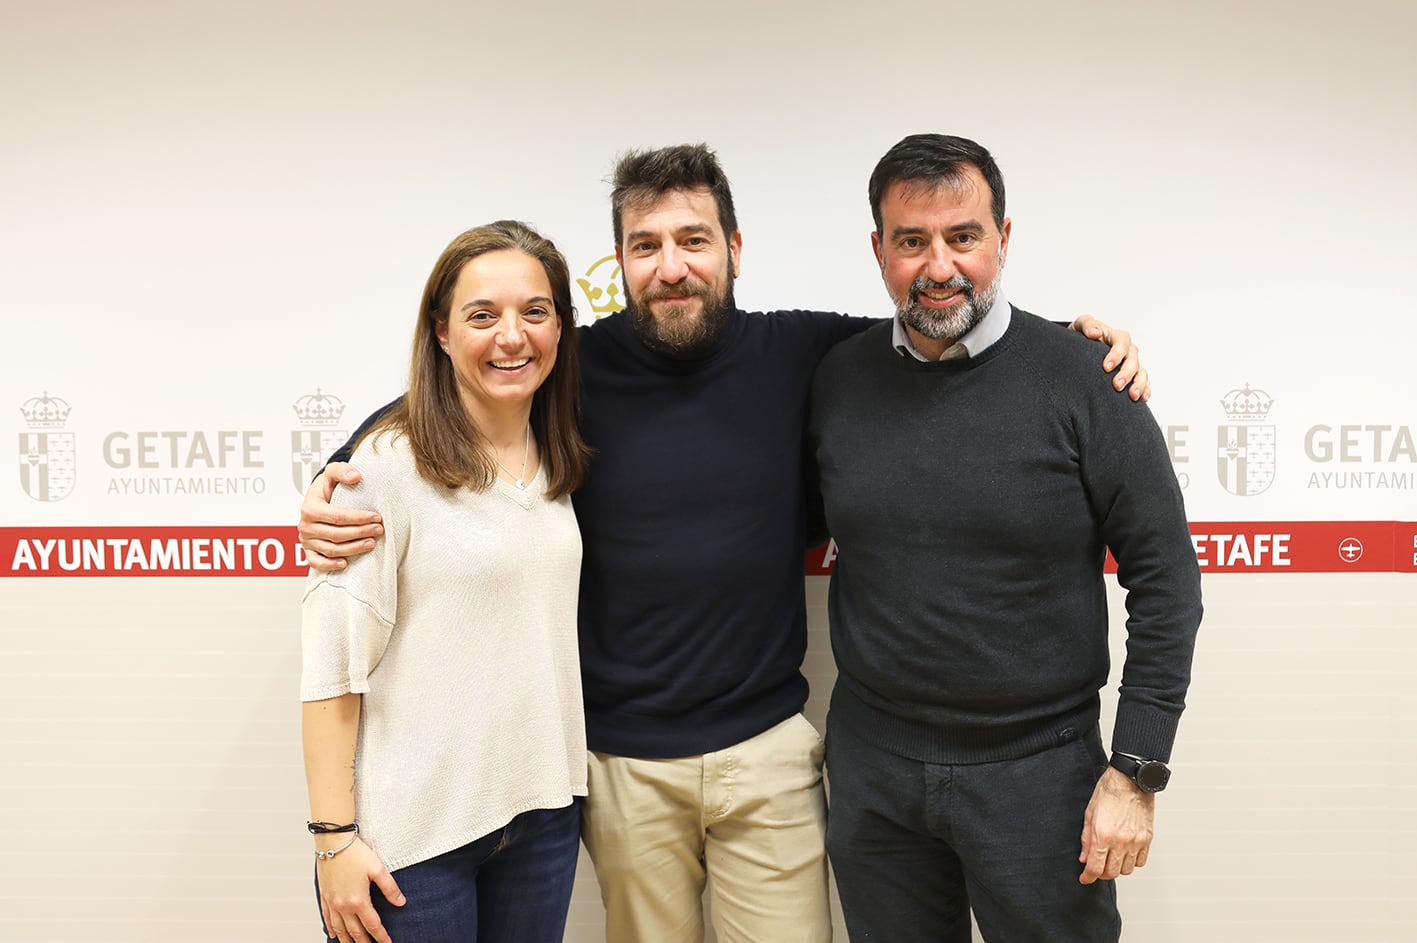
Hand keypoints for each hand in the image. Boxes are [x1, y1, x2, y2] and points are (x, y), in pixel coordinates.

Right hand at [297, 463, 381, 571]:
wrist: (317, 497)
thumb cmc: (327, 486)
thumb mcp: (333, 472)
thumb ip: (343, 471)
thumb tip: (356, 477)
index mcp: (310, 507)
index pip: (338, 516)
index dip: (359, 518)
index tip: (377, 517)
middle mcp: (305, 525)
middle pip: (337, 534)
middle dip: (361, 532)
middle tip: (379, 530)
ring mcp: (306, 540)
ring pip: (331, 549)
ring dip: (353, 549)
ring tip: (372, 543)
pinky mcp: (308, 551)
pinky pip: (316, 562)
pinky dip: (330, 565)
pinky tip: (346, 563)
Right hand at [317, 838, 404, 942]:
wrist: (332, 842)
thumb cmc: (355, 853)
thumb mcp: (378, 868)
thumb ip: (390, 888)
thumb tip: (401, 902)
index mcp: (358, 900)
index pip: (372, 925)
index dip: (381, 936)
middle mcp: (343, 905)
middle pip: (355, 931)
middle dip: (364, 942)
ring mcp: (332, 902)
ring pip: (340, 929)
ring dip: (347, 940)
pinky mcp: (324, 897)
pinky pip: (327, 918)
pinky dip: (332, 929)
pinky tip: (335, 935)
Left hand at [1069, 315, 1150, 401]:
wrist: (1080, 348)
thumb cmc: (1082, 336)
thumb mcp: (1080, 326)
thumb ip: (1086, 324)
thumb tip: (1094, 332)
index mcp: (1116, 337)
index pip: (1121, 343)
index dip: (1116, 354)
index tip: (1106, 367)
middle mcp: (1127, 350)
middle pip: (1133, 360)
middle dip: (1126, 373)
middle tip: (1116, 385)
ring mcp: (1131, 363)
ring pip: (1141, 372)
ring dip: (1139, 384)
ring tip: (1133, 396)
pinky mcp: (1132, 375)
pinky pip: (1144, 382)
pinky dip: (1145, 389)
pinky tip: (1142, 399)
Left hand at [1078, 766, 1154, 883]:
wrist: (1130, 780)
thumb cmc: (1109, 792)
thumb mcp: (1089, 814)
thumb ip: (1086, 839)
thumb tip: (1084, 858)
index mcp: (1103, 835)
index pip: (1095, 868)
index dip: (1088, 877)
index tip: (1085, 878)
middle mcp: (1121, 842)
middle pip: (1111, 873)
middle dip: (1101, 873)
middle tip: (1097, 867)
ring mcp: (1136, 841)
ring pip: (1127, 870)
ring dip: (1117, 868)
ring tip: (1111, 859)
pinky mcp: (1147, 839)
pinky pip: (1141, 861)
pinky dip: (1132, 862)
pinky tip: (1125, 854)